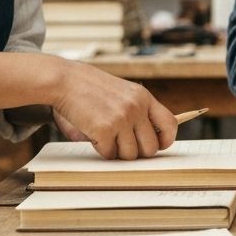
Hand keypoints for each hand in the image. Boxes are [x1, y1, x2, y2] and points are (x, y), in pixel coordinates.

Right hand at [50, 60, 178, 159]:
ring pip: (130, 155)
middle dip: (137, 152)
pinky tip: (94, 136)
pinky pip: (110, 154)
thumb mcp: (124, 92)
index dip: (165, 140)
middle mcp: (137, 108)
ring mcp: (122, 118)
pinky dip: (101, 150)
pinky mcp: (104, 129)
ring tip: (107, 138)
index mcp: (144, 97)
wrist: (66, 80)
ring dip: (118, 152)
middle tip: (123, 146)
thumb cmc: (91, 89)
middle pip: (151, 147)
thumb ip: (138, 112)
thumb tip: (151, 141)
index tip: (155, 145)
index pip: (170, 124)